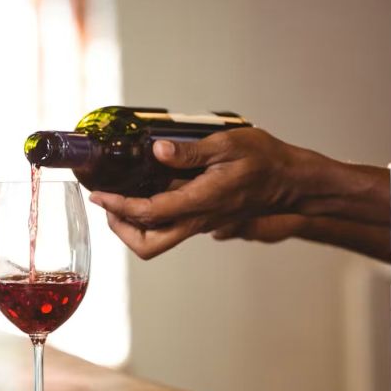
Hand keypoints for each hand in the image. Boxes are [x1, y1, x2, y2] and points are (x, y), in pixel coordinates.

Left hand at [89, 127, 316, 258]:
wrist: (289, 181)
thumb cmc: (265, 162)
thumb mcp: (229, 145)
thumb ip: (191, 151)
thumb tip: (158, 151)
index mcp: (199, 202)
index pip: (148, 214)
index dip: (118, 207)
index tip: (100, 195)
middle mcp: (197, 220)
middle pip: (149, 246)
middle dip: (121, 229)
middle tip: (108, 204)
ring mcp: (200, 223)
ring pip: (157, 241)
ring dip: (132, 226)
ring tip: (119, 199)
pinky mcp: (203, 219)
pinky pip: (169, 229)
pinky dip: (149, 218)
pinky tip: (144, 193)